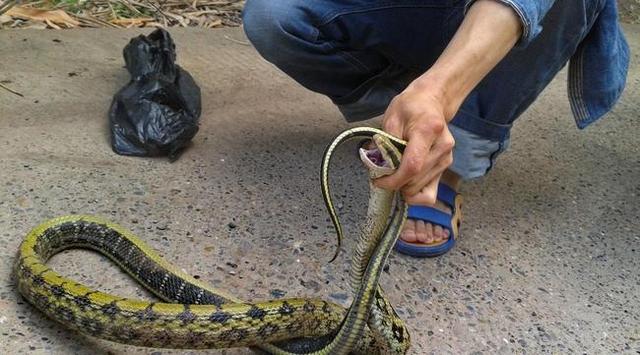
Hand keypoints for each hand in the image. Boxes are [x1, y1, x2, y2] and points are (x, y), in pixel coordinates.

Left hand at [374, 79, 454, 204]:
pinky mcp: (445, 167)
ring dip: (404, 187)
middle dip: (395, 184)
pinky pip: (430, 193)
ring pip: (421, 190)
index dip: (394, 180)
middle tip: (381, 175)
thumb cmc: (410, 107)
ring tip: (394, 174)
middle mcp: (442, 147)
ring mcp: (446, 159)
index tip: (378, 181)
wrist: (431, 101)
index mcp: (428, 131)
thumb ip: (385, 144)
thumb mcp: (392, 118)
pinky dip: (415, 193)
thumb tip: (377, 167)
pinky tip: (405, 183)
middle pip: (416, 181)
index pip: (413, 166)